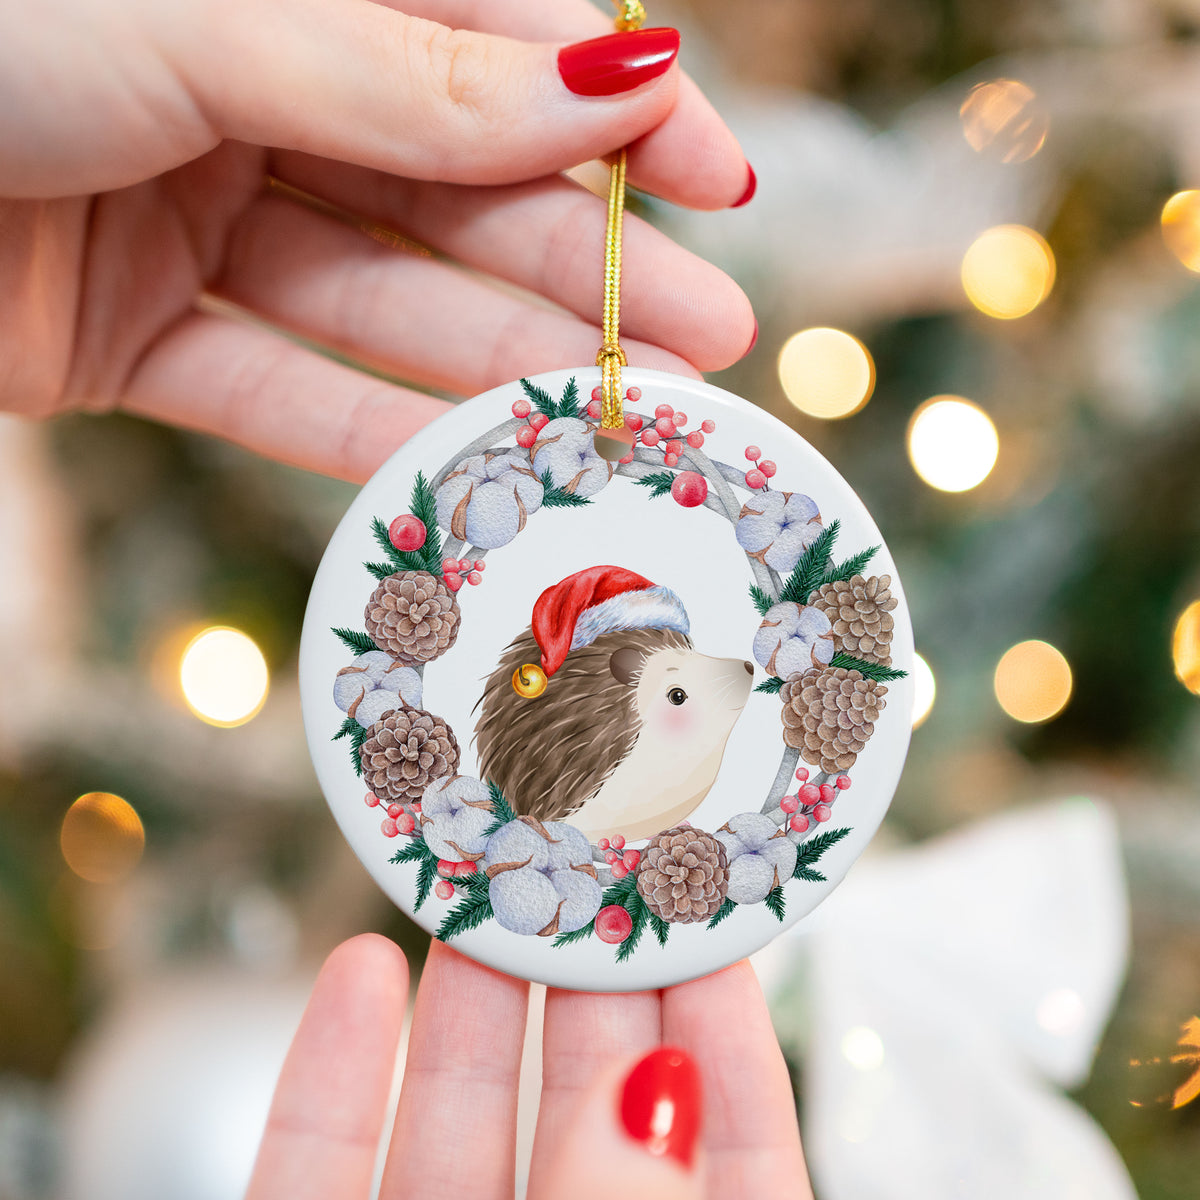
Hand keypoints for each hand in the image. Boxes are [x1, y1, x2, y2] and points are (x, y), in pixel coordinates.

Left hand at [0, 0, 755, 482]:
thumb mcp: (211, 20)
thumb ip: (416, 77)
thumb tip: (620, 83)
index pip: (496, 42)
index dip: (616, 115)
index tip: (720, 181)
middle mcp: (252, 88)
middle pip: (459, 188)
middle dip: (588, 264)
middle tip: (714, 337)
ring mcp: (195, 214)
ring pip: (382, 298)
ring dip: (503, 358)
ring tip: (627, 409)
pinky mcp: (135, 331)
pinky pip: (274, 386)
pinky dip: (367, 428)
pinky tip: (473, 465)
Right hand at [246, 935, 811, 1198]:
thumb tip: (650, 1091)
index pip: (726, 1155)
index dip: (726, 1036)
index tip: (712, 918)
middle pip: (583, 1114)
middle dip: (586, 982)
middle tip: (587, 860)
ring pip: (452, 1127)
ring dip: (464, 1001)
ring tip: (478, 881)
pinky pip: (317, 1173)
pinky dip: (332, 1075)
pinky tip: (358, 974)